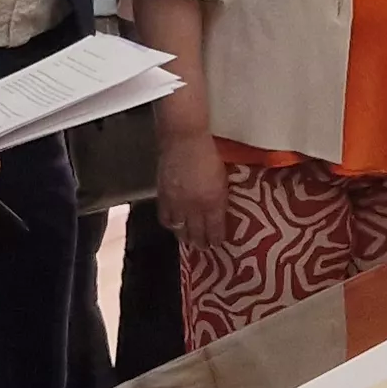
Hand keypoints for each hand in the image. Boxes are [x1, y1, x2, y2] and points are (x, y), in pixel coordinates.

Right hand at [156, 132, 231, 250]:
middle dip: (201, 244)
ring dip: (185, 238)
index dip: (216, 240)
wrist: (184, 139)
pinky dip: (170, 225)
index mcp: (214, 202)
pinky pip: (165, 218)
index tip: (218, 244)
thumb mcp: (223, 176)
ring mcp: (177, 204)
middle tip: (203, 248)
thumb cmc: (210, 152)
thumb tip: (218, 210)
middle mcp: (195, 208)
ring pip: (180, 230)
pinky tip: (174, 225)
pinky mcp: (163, 197)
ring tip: (189, 241)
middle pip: (197, 234)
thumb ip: (220, 196)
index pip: (215, 230)